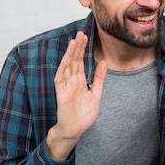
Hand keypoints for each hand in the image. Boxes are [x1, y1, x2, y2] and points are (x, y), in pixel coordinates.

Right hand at [46, 31, 107, 160]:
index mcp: (80, 81)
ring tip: (74, 42)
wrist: (76, 130)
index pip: (80, 61)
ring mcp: (66, 87)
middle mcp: (72, 82)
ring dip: (70, 55)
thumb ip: (99, 78)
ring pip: (67, 67)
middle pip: (74, 61)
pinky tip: (66, 60)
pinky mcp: (61, 95)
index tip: (85, 36)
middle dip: (77, 48)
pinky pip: (60, 80)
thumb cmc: (84, 115)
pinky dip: (63, 70)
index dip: (82, 49)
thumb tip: (103, 62)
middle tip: (80, 33)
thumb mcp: (96, 94)